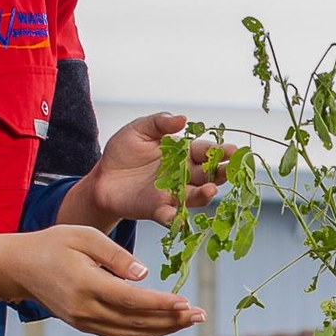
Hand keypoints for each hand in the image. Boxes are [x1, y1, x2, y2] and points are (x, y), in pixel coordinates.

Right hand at [0, 224, 201, 335]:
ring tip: (189, 321)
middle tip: (201, 314)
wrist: (20, 267)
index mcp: (86, 285)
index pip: (131, 300)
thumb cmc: (53, 243)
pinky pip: (120, 333)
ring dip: (163, 329)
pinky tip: (164, 325)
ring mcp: (84, 321)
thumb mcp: (83, 236)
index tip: (187, 302)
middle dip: (172, 320)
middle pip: (136, 321)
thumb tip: (145, 275)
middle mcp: (85, 310)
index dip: (161, 304)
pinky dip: (144, 332)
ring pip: (131, 332)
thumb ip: (115, 254)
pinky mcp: (84, 325)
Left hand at [71, 111, 229, 229]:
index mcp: (183, 153)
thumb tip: (183, 119)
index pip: (206, 151)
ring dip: (204, 195)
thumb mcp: (139, 129)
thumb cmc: (123, 151)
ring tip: (210, 189)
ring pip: (195, 196)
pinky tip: (174, 215)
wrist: (102, 176)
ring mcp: (173, 194)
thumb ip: (159, 123)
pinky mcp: (157, 210)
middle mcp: (184, 175)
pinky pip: (169, 216)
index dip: (220, 151)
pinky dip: (173, 217)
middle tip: (232, 170)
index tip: (233, 150)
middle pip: (208, 175)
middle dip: (222, 173)